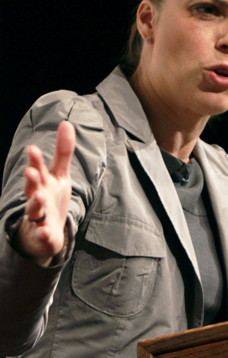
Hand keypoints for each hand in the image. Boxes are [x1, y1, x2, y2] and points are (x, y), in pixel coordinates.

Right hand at [17, 121, 75, 266]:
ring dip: (36, 203)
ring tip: (40, 197)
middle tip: (31, 172)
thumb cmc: (50, 196)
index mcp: (42, 182)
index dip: (35, 160)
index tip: (32, 149)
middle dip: (31, 179)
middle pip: (32, 187)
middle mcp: (37, 197)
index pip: (38, 169)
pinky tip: (46, 232)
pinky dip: (44, 233)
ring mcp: (39, 216)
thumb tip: (66, 122)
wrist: (45, 231)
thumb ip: (62, 151)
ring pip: (35, 210)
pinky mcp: (43, 234)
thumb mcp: (59, 174)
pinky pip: (43, 235)